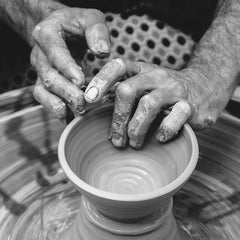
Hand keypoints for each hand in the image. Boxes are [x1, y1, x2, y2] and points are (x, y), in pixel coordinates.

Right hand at [30, 7, 109, 118]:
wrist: (59, 27)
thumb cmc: (76, 23)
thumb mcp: (90, 18)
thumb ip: (97, 31)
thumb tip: (103, 52)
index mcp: (47, 34)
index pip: (55, 52)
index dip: (66, 68)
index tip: (81, 81)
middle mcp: (40, 54)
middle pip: (49, 76)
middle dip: (66, 92)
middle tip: (83, 102)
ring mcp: (40, 71)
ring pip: (43, 91)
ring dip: (59, 104)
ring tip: (77, 111)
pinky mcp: (44, 82)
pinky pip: (44, 99)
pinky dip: (55, 109)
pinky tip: (69, 117)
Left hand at [84, 59, 216, 147]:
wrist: (204, 86)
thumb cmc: (163, 91)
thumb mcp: (143, 84)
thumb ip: (122, 91)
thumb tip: (91, 104)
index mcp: (141, 70)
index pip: (117, 66)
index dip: (101, 81)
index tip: (88, 99)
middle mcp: (156, 76)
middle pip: (128, 90)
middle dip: (117, 118)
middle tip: (115, 140)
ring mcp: (174, 90)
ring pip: (148, 106)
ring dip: (136, 129)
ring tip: (133, 143)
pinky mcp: (190, 106)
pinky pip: (173, 120)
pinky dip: (163, 132)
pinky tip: (159, 138)